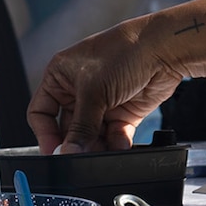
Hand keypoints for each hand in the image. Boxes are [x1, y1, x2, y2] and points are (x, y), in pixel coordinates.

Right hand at [27, 10, 189, 152]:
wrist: (163, 49)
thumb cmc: (124, 51)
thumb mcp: (93, 92)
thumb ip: (80, 128)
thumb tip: (68, 151)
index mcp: (60, 76)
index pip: (41, 112)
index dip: (45, 134)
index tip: (55, 151)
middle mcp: (79, 89)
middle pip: (68, 128)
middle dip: (76, 143)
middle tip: (80, 156)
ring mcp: (101, 102)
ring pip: (91, 135)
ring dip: (97, 146)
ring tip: (102, 152)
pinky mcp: (123, 112)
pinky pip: (113, 136)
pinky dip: (116, 143)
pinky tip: (120, 145)